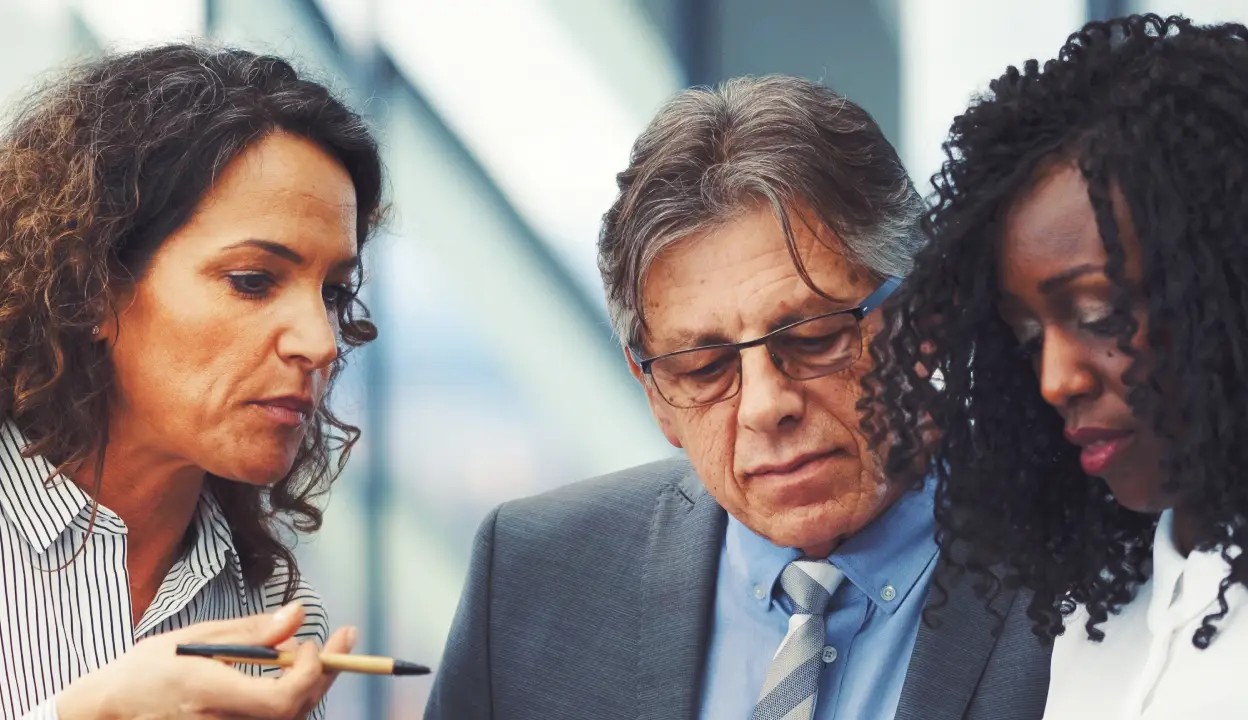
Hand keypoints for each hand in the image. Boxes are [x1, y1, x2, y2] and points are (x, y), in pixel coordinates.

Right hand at [56, 602, 356, 718]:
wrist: (111, 709)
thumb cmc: (148, 668)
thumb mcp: (196, 638)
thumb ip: (251, 633)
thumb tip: (298, 614)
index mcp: (209, 695)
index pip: (282, 700)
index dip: (310, 673)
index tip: (310, 642)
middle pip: (295, 711)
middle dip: (326, 674)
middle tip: (343, 640)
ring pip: (289, 719)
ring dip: (313, 685)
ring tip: (318, 652)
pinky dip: (292, 699)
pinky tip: (294, 673)